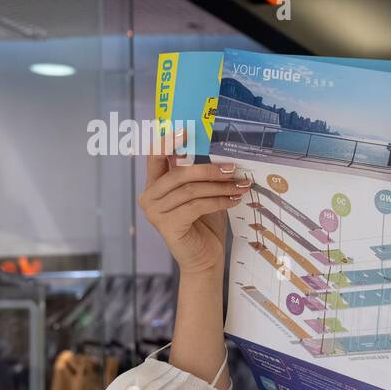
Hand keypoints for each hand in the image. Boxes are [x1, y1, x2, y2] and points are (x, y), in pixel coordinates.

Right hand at [139, 129, 246, 275]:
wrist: (205, 260)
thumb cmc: (205, 226)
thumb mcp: (203, 195)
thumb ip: (200, 177)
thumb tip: (216, 153)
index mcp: (155, 185)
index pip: (155, 157)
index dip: (168, 141)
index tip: (185, 129)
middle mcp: (149, 197)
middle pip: (180, 173)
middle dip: (210, 169)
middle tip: (233, 168)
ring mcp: (155, 212)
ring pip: (191, 190)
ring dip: (220, 186)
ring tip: (241, 186)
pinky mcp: (167, 225)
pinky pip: (197, 205)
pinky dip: (218, 201)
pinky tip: (234, 200)